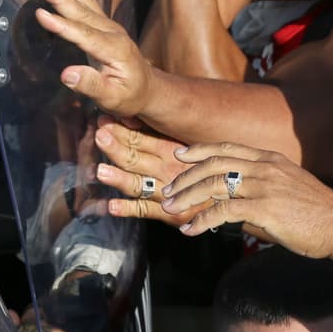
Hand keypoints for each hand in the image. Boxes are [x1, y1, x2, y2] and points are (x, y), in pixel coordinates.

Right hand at [35, 0, 152, 117]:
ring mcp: (108, 24)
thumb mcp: (112, 98)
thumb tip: (68, 75)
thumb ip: (91, 85)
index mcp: (114, 50)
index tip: (42, 15)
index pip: (84, 36)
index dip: (62, 25)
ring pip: (84, 1)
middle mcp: (112, 32)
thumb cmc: (130, 95)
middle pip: (82, 12)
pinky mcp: (103, 22)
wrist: (148, 88)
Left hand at [88, 115, 207, 225]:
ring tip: (101, 172)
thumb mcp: (191, 145)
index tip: (103, 119)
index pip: (141, 139)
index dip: (121, 129)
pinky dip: (127, 209)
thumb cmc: (206, 169)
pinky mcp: (169, 215)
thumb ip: (162, 134)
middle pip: (136, 159)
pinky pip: (145, 211)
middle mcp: (167, 171)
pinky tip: (110, 207)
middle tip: (99, 136)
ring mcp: (167, 193)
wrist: (232, 195)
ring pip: (138, 184)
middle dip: (116, 148)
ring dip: (119, 178)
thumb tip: (130, 116)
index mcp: (172, 151)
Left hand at [160, 142, 332, 259]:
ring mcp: (264, 186)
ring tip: (171, 209)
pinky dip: (202, 220)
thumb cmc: (318, 214)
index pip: (227, 148)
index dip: (200, 150)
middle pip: (214, 163)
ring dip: (187, 198)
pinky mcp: (264, 209)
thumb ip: (264, 188)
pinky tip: (191, 230)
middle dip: (186, 176)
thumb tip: (239, 202)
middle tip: (168, 189)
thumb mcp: (290, 188)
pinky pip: (223, 212)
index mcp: (271, 159)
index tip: (180, 155)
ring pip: (214, 185)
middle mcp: (265, 167)